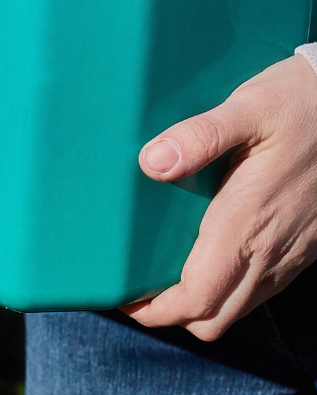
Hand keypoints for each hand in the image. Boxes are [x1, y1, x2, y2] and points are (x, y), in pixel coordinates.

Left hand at [121, 54, 316, 339]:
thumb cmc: (297, 104)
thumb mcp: (248, 107)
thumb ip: (200, 135)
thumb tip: (151, 162)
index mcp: (247, 221)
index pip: (197, 296)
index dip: (156, 310)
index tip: (122, 298)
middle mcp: (269, 250)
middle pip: (213, 317)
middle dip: (172, 315)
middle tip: (135, 289)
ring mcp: (289, 254)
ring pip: (238, 308)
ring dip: (201, 305)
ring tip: (162, 276)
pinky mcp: (302, 248)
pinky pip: (261, 290)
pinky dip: (229, 291)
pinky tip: (208, 256)